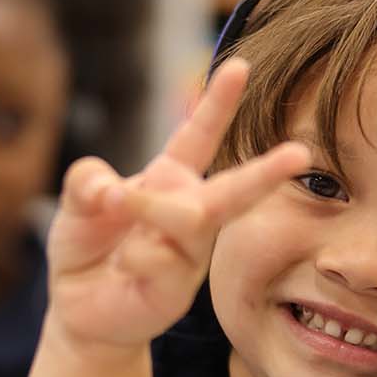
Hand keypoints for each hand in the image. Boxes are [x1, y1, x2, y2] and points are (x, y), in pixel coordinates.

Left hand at [44, 59, 307, 349]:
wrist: (78, 310)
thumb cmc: (87, 248)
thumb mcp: (75, 203)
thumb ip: (85, 182)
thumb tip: (105, 188)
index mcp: (170, 179)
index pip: (198, 136)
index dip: (217, 103)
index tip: (240, 66)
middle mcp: (189, 214)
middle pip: (232, 189)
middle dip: (265, 172)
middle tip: (300, 154)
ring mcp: (188, 255)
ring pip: (191, 220)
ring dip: (148, 206)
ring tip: (113, 203)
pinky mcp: (177, 291)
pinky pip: (163, 261)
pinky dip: (133, 256)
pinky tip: (121, 268)